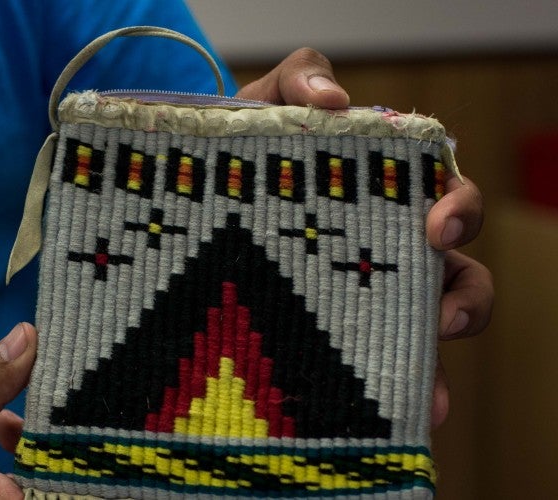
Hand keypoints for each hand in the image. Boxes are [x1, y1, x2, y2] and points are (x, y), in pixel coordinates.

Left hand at [236, 48, 493, 427]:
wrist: (184, 199)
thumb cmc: (237, 151)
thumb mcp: (263, 105)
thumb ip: (300, 81)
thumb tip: (334, 101)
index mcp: (383, 199)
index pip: (448, 202)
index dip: (458, 211)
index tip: (435, 228)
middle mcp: (380, 253)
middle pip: (455, 278)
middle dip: (463, 300)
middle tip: (440, 319)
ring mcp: (350, 300)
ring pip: (418, 338)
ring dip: (433, 368)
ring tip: (430, 398)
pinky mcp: (315, 336)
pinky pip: (356, 373)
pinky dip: (375, 399)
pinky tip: (367, 422)